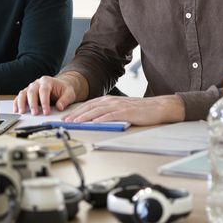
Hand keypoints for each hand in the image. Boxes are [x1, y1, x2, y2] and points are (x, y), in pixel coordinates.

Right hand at [13, 76, 77, 115]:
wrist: (59, 86)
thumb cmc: (63, 89)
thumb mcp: (69, 93)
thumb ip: (65, 100)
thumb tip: (60, 107)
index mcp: (47, 81)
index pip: (44, 91)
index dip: (44, 102)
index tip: (46, 112)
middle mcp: (37, 83)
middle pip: (31, 91)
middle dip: (32, 103)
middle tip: (35, 113)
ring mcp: (30, 87)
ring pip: (23, 93)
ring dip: (21, 103)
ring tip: (22, 112)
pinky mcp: (27, 93)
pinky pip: (19, 97)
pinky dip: (16, 103)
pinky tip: (16, 110)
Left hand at [63, 95, 183, 125]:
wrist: (157, 107)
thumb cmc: (139, 110)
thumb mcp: (119, 109)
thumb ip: (106, 112)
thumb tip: (92, 120)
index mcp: (108, 100)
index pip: (87, 105)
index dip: (75, 111)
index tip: (65, 118)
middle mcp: (110, 101)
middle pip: (89, 107)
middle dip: (75, 114)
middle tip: (65, 121)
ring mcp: (118, 106)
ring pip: (97, 111)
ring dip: (84, 117)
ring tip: (75, 122)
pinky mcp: (126, 112)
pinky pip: (111, 115)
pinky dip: (101, 119)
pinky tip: (94, 122)